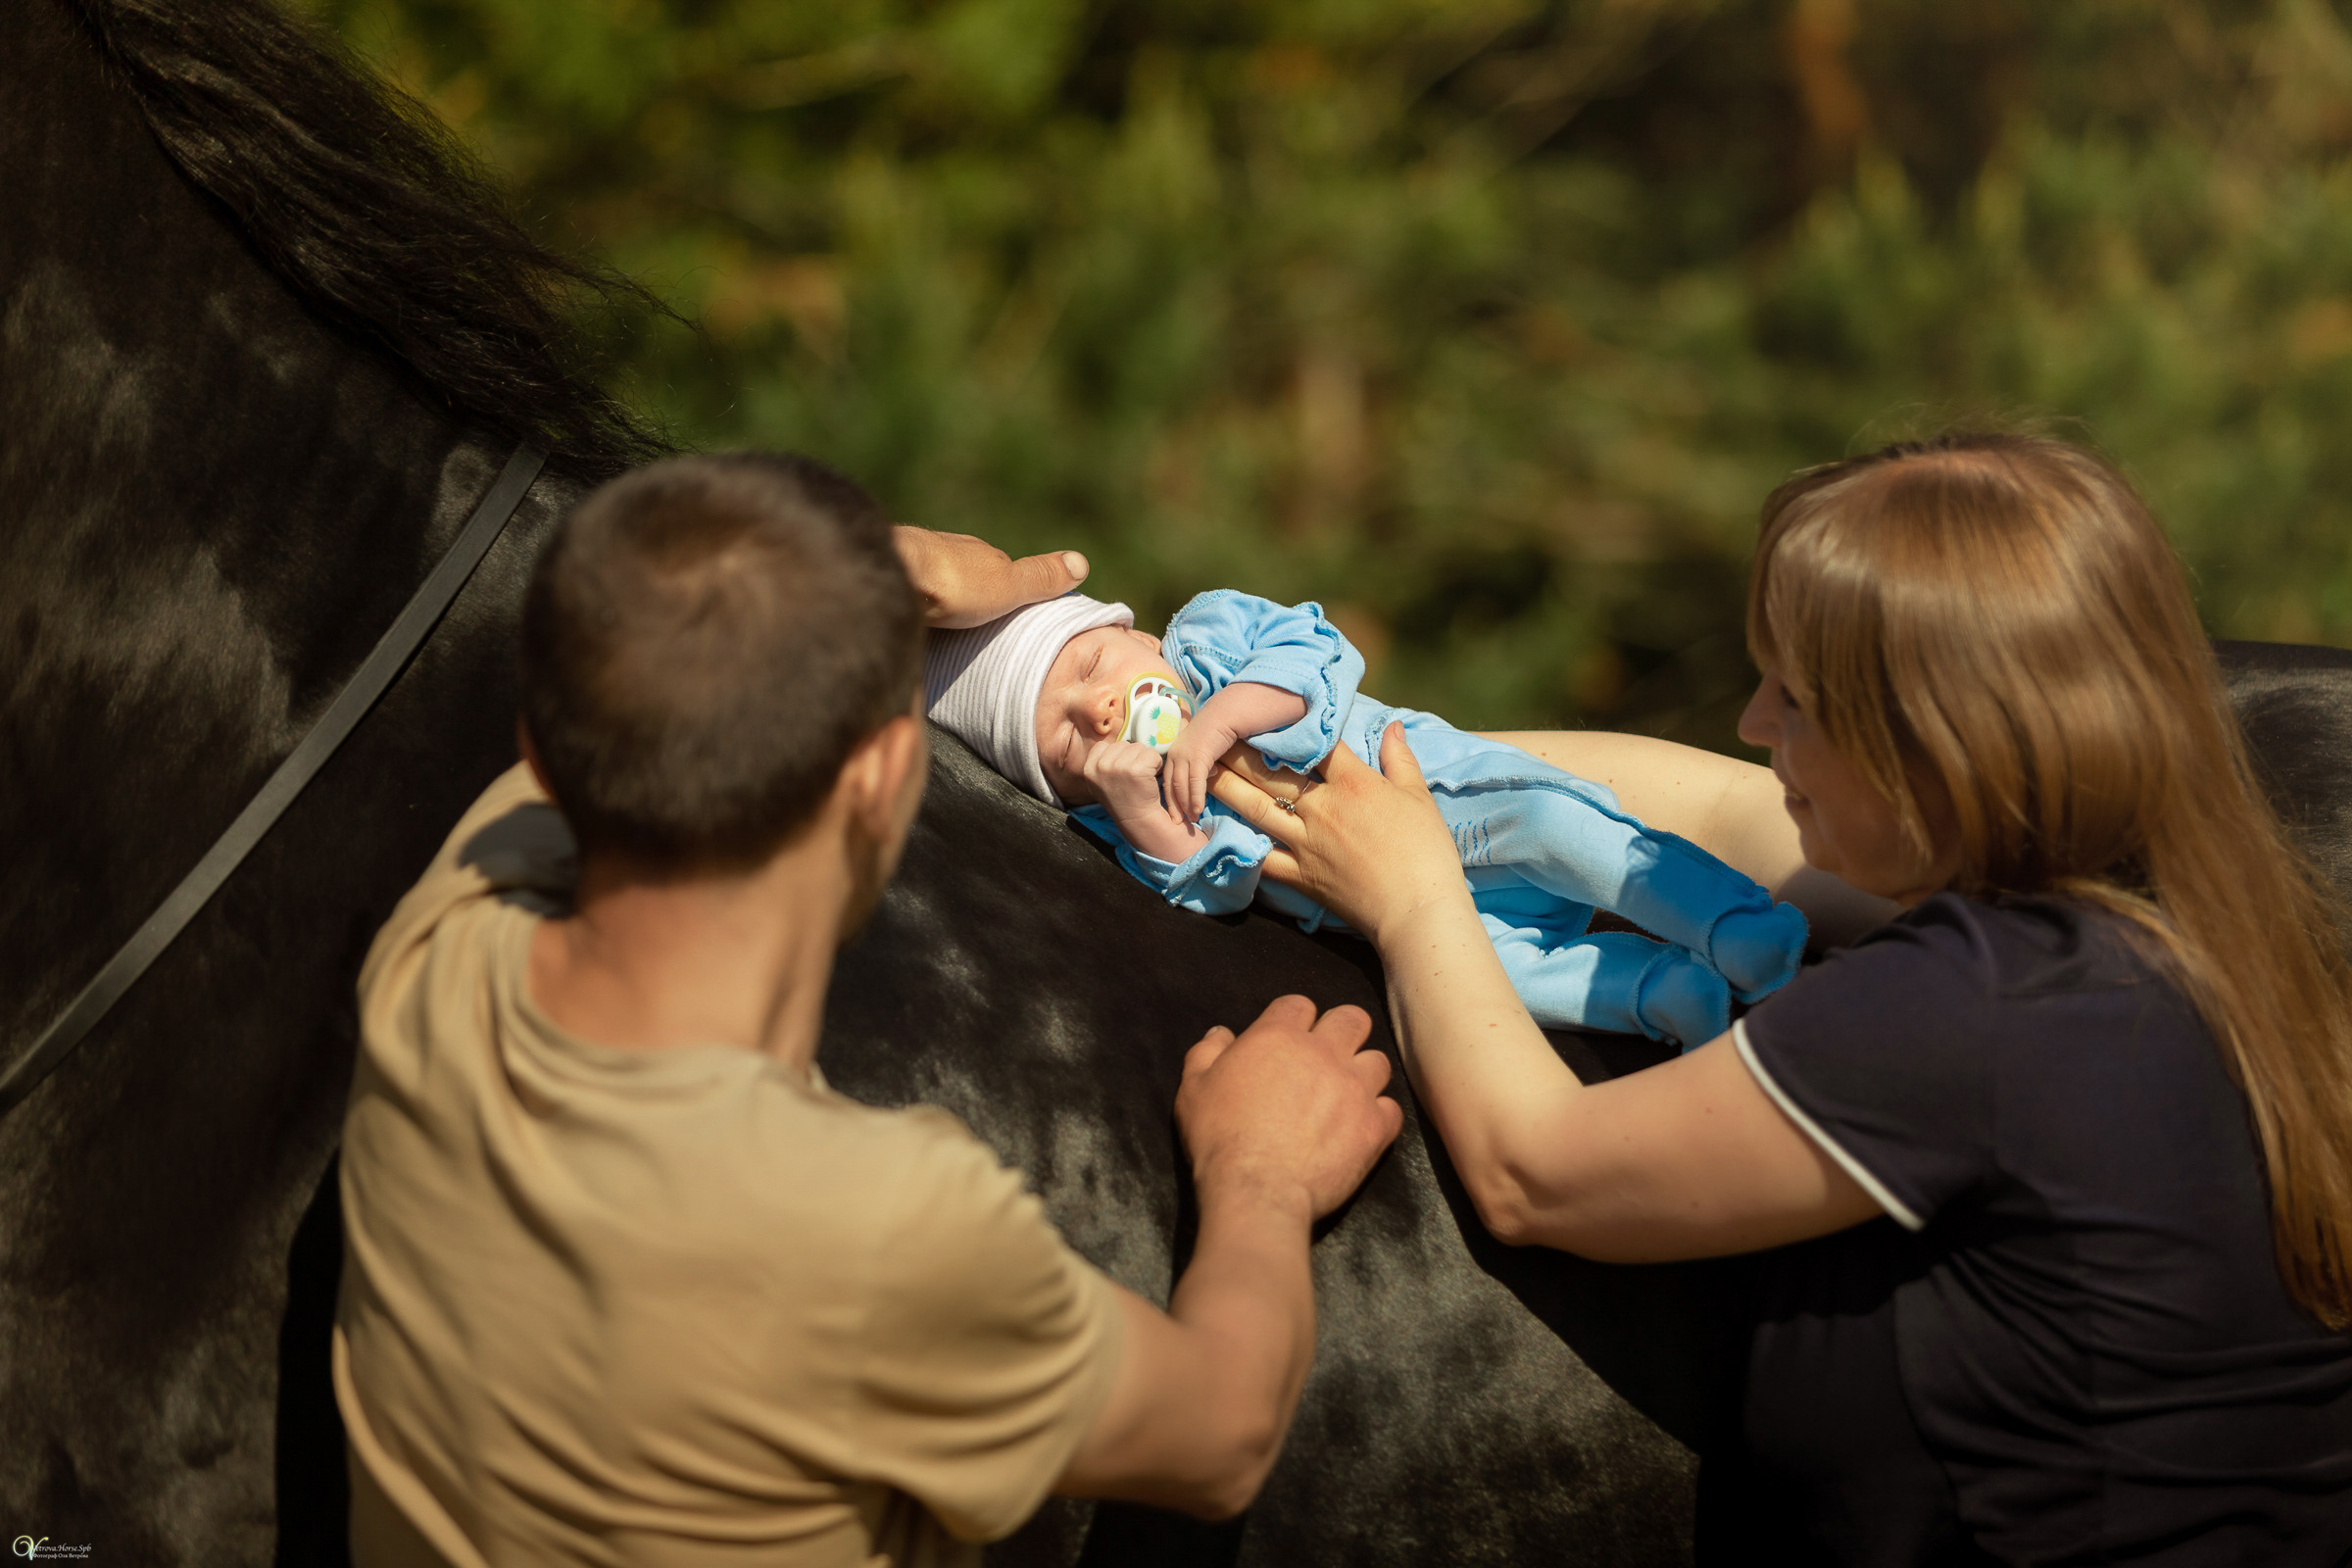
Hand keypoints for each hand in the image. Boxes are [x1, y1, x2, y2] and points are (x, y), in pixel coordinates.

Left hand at [893, 525, 1088, 627]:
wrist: (891, 575)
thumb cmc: (953, 583)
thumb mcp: (1007, 585)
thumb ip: (1038, 577)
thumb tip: (1083, 561)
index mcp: (978, 552)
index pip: (1001, 569)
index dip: (1010, 589)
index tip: (1013, 613)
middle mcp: (946, 552)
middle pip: (967, 577)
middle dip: (973, 598)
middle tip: (979, 628)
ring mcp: (916, 564)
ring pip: (937, 585)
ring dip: (943, 604)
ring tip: (947, 633)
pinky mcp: (889, 580)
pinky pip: (911, 595)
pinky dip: (918, 608)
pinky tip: (915, 624)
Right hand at [1082, 738, 1171, 823]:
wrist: (1137, 819)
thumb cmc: (1122, 799)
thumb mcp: (1100, 781)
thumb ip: (1102, 762)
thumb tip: (1112, 739)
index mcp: (1089, 768)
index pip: (1105, 746)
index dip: (1118, 756)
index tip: (1122, 773)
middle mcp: (1101, 766)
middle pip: (1124, 744)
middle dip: (1132, 757)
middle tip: (1132, 778)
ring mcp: (1118, 767)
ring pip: (1139, 747)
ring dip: (1145, 760)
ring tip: (1141, 778)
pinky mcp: (1137, 769)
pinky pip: (1152, 754)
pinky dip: (1156, 764)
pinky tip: (1150, 778)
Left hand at [1162, 720, 1238, 826]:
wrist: (1223, 717)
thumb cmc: (1213, 733)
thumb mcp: (1200, 751)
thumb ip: (1198, 765)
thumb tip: (1204, 778)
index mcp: (1172, 755)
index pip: (1166, 781)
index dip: (1169, 800)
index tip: (1172, 815)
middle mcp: (1175, 755)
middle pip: (1170, 786)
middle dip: (1174, 807)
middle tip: (1178, 823)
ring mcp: (1185, 756)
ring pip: (1181, 786)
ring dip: (1186, 805)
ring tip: (1191, 819)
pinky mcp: (1199, 756)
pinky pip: (1195, 781)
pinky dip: (1196, 797)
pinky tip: (1199, 809)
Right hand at [1176, 996, 1401, 1222]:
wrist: (1256, 1189)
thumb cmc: (1218, 1137)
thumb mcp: (1193, 1088)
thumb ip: (1206, 1052)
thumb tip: (1221, 1033)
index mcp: (1278, 1036)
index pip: (1299, 1005)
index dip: (1295, 1019)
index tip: (1291, 1039)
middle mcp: (1323, 1053)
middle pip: (1352, 1019)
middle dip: (1344, 1031)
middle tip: (1330, 1056)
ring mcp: (1354, 1088)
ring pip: (1378, 1062)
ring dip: (1363, 1074)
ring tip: (1347, 1095)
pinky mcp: (1374, 1126)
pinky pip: (1392, 1109)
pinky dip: (1379, 1116)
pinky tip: (1361, 1128)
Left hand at [1211, 723, 1463, 942]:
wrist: (1417, 911)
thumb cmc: (1427, 852)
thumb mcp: (1419, 797)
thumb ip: (1400, 759)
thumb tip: (1391, 726)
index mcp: (1353, 783)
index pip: (1316, 745)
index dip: (1291, 726)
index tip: (1269, 712)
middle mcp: (1321, 808)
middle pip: (1272, 772)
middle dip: (1241, 749)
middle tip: (1216, 732)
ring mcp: (1305, 843)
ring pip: (1256, 808)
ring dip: (1227, 786)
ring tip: (1203, 769)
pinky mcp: (1299, 876)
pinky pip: (1262, 857)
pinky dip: (1239, 844)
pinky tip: (1217, 831)